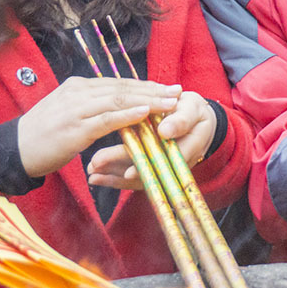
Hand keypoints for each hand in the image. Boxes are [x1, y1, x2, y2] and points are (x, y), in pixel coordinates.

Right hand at [16, 77, 180, 178]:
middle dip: (153, 89)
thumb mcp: (69, 113)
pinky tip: (145, 112)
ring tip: (170, 102)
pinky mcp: (74, 128)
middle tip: (178, 91)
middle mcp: (77, 93)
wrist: (13, 151)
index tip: (167, 87)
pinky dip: (128, 114)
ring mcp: (75, 109)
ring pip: (119, 100)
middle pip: (123, 88)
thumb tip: (119, 106)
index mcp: (78, 86)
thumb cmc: (43, 136)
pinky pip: (106, 119)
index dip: (144, 85)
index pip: (118, 83)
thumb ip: (92, 107)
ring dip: (148, 100)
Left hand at [85, 92, 217, 188]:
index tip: (127, 172)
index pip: (167, 159)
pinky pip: (132, 176)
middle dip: (119, 168)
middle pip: (147, 169)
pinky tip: (96, 178)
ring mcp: (163, 168)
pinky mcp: (150, 169)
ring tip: (91, 173)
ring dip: (113, 176)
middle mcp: (176, 163)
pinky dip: (113, 178)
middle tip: (96, 164)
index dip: (147, 164)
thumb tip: (164, 132)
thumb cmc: (192, 111)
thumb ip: (181, 119)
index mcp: (191, 146)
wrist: (196, 120)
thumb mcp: (191, 109)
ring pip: (138, 176)